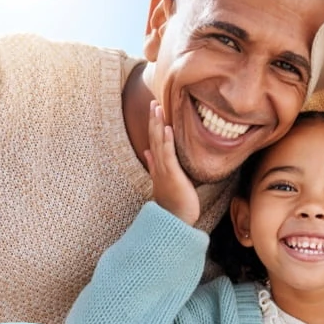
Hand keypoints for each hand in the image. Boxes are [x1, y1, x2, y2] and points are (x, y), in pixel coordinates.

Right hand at [144, 101, 200, 224]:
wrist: (175, 220)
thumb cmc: (174, 202)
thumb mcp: (164, 180)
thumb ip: (155, 165)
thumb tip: (147, 152)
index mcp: (158, 166)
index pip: (154, 141)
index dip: (153, 125)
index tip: (154, 110)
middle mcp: (158, 166)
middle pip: (154, 139)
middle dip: (153, 120)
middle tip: (153, 102)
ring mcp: (164, 170)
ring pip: (159, 143)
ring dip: (158, 125)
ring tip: (157, 108)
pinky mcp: (172, 175)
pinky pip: (168, 155)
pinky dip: (167, 141)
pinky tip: (167, 128)